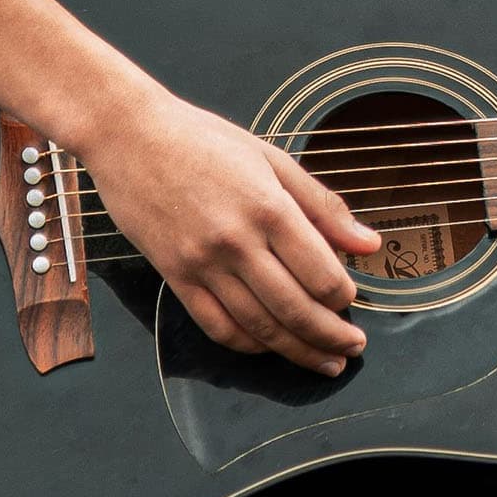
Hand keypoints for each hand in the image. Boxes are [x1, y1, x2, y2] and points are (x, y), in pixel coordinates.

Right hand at [79, 91, 382, 373]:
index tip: (352, 301)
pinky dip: (250, 345)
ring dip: (298, 352)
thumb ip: (323, 205)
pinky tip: (270, 347)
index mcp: (268, 207)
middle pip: (296, 310)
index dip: (344, 298)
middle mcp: (236, 241)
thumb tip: (369, 244)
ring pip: (260, 328)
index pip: (321, 274)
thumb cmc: (202, 140)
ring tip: (324, 362)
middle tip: (352, 348)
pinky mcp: (176, 277)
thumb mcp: (271, 159)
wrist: (128, 135)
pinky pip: (218, 327)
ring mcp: (203, 263)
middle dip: (332, 338)